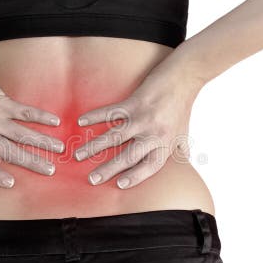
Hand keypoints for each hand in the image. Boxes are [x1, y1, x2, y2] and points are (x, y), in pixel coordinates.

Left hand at [0, 61, 64, 187]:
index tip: (11, 183)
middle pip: (9, 152)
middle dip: (32, 162)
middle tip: (50, 170)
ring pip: (21, 133)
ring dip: (42, 141)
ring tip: (60, 147)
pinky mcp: (1, 102)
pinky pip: (25, 112)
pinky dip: (41, 116)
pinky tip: (55, 121)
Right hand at [73, 68, 203, 188]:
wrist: (184, 77)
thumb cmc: (182, 106)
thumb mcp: (183, 132)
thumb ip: (180, 149)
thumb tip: (183, 164)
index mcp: (166, 144)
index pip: (149, 166)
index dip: (135, 176)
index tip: (118, 185)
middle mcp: (154, 134)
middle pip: (128, 156)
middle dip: (108, 169)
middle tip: (91, 179)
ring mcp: (143, 118)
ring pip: (115, 137)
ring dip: (94, 147)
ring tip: (78, 155)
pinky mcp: (134, 102)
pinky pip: (111, 112)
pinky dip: (95, 116)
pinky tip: (81, 122)